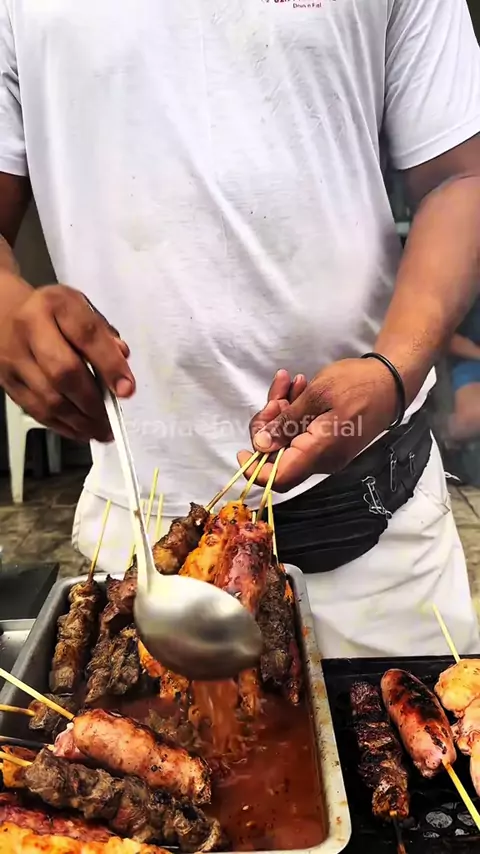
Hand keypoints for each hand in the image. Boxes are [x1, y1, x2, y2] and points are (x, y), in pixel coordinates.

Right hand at [0, 283, 134, 441]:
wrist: (1, 312)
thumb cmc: (50, 313)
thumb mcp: (79, 307)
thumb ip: (103, 334)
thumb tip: (122, 359)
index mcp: (55, 305)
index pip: (86, 336)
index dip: (109, 365)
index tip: (127, 389)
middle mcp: (30, 329)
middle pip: (63, 372)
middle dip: (92, 401)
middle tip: (111, 418)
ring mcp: (14, 358)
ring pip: (48, 398)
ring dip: (80, 421)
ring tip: (101, 430)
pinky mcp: (8, 382)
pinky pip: (36, 410)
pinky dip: (62, 426)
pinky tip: (81, 430)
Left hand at [238, 358, 398, 491]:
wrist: (392, 380)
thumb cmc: (358, 384)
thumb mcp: (317, 394)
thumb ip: (287, 421)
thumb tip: (262, 445)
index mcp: (319, 451)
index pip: (280, 478)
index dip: (256, 470)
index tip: (243, 451)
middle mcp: (323, 460)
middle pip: (281, 455)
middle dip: (270, 424)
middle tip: (277, 395)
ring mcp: (328, 452)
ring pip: (290, 441)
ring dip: (282, 412)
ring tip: (288, 381)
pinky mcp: (331, 441)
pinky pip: (304, 434)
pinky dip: (296, 412)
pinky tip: (298, 387)